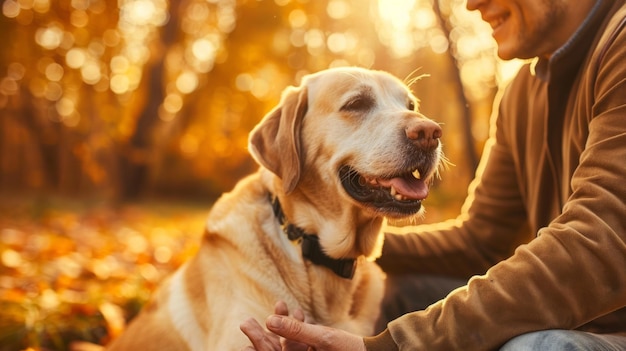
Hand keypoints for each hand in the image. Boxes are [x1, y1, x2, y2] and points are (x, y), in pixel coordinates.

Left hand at [240, 301, 365, 350]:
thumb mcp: (324, 339)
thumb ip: (296, 331)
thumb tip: (270, 320)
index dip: (257, 346)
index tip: (246, 330)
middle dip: (263, 337)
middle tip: (247, 322)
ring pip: (286, 348)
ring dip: (280, 329)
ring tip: (278, 305)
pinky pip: (299, 345)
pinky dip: (297, 330)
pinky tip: (296, 311)